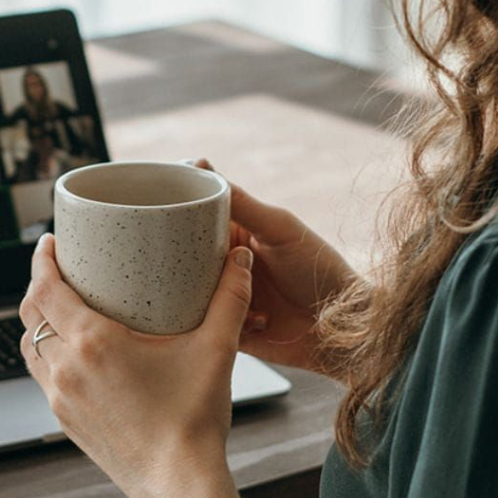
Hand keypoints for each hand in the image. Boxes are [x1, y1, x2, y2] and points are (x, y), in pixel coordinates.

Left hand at [18, 233, 250, 497]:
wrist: (179, 487)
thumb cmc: (193, 421)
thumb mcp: (216, 350)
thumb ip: (229, 299)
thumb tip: (240, 260)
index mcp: (92, 343)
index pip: (44, 289)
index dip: (41, 261)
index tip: (49, 243)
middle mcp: (66, 369)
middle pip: (30, 313)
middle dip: (38, 285)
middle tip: (59, 267)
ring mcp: (61, 398)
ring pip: (31, 347)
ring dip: (39, 322)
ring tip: (62, 306)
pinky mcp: (66, 421)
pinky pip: (42, 376)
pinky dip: (48, 355)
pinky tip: (73, 352)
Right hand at [193, 159, 355, 376]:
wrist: (343, 326)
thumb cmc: (320, 269)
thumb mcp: (280, 228)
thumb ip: (243, 204)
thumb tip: (203, 167)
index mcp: (236, 235)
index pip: (196, 218)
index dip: (176, 210)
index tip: (154, 201)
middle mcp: (227, 266)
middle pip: (183, 257)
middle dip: (178, 257)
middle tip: (177, 256)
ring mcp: (226, 299)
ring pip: (188, 294)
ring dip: (203, 293)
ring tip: (226, 290)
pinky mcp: (228, 330)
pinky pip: (207, 326)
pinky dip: (223, 321)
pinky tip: (259, 318)